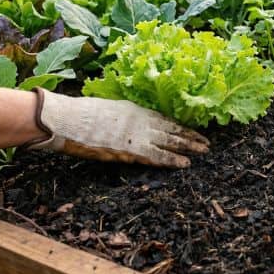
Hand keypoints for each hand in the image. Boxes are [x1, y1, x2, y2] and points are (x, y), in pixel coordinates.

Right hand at [26, 89, 209, 166]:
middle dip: (190, 135)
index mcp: (134, 109)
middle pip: (171, 128)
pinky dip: (173, 160)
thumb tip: (123, 123)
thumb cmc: (78, 114)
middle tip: (205, 141)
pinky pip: (158, 155)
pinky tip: (185, 164)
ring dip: (189, 146)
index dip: (177, 125)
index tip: (189, 129)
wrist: (68, 119)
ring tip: (203, 151)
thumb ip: (120, 116)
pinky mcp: (131, 149)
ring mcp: (138, 134)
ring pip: (171, 141)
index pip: (162, 118)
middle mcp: (141, 120)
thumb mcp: (106, 109)